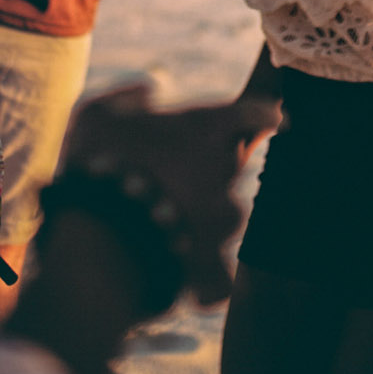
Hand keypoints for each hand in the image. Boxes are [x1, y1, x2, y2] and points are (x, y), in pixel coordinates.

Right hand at [61, 85, 282, 304]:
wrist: (99, 236)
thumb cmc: (98, 166)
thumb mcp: (96, 115)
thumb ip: (126, 98)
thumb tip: (149, 91)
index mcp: (204, 129)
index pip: (256, 113)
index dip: (264, 115)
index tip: (276, 120)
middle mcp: (224, 171)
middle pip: (232, 163)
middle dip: (207, 169)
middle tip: (168, 175)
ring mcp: (222, 219)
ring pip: (226, 214)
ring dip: (202, 218)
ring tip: (161, 223)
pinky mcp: (212, 263)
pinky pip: (220, 278)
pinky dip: (208, 282)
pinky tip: (189, 281)